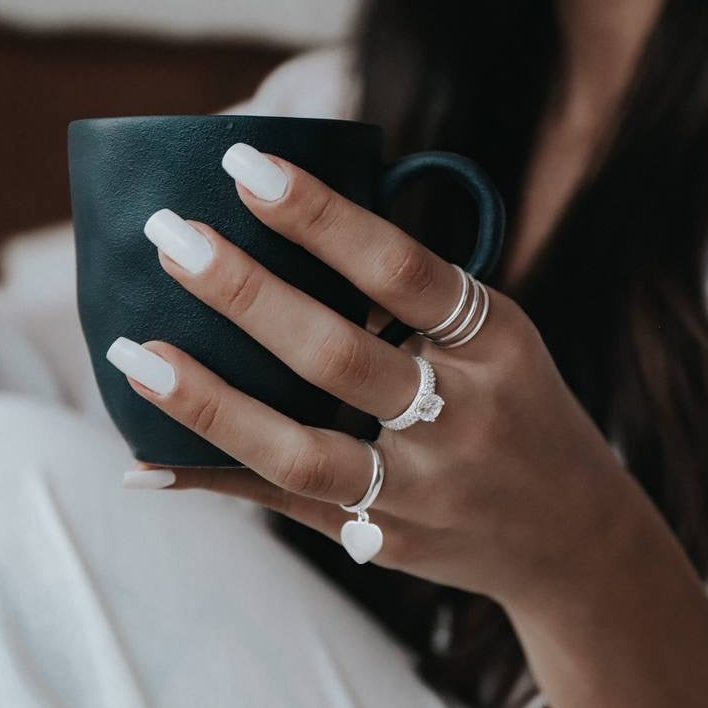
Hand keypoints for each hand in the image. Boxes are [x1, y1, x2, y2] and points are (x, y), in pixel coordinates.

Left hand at [111, 145, 638, 611]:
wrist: (574, 541)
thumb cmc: (518, 411)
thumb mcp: (499, 339)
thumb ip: (415, 296)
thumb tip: (293, 227)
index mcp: (495, 344)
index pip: (402, 269)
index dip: (321, 217)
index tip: (245, 165)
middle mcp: (461, 419)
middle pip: (339, 356)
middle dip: (247, 294)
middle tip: (171, 238)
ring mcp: (420, 491)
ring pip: (300, 451)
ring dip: (209, 403)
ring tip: (134, 354)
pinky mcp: (384, 541)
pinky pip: (284, 505)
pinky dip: (213, 479)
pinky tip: (144, 459)